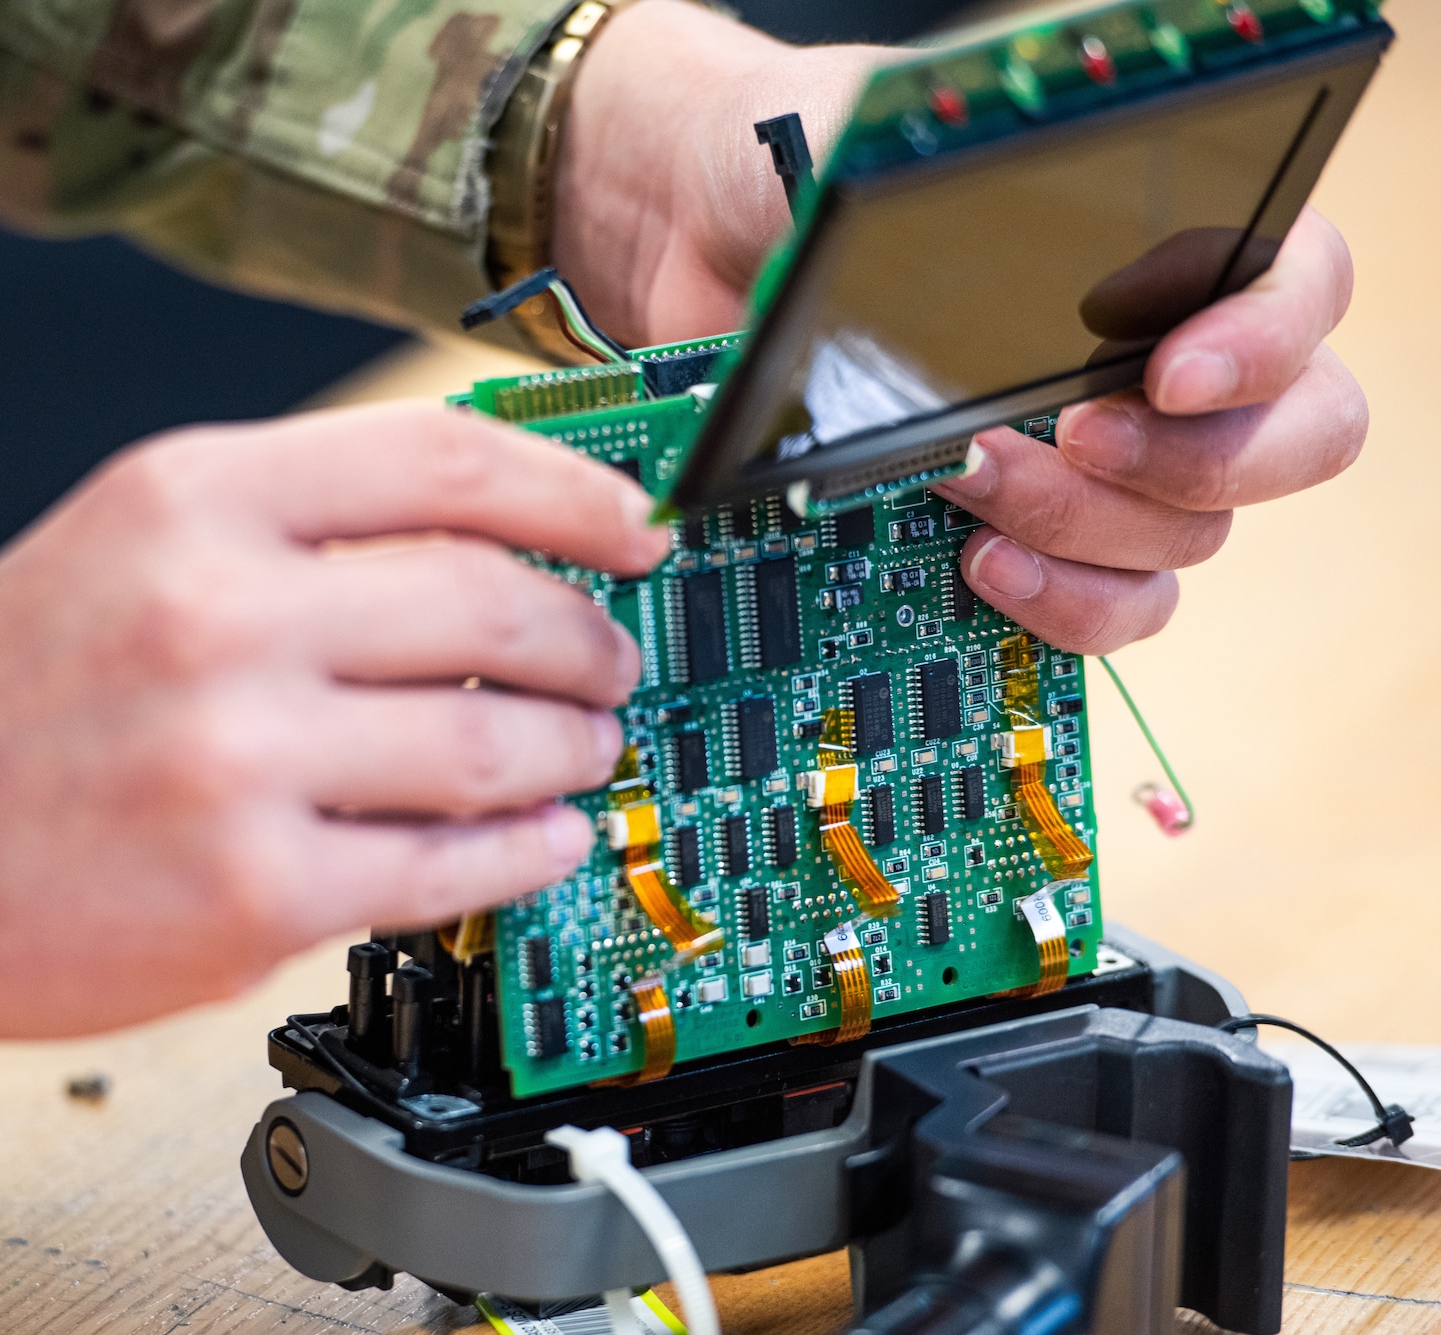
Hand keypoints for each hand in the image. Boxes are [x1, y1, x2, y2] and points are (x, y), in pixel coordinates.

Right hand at [0, 404, 667, 1124]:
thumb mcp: (123, 543)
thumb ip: (294, 525)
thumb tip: (490, 538)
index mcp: (190, 495)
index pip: (450, 460)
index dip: (580, 493)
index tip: (640, 529)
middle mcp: (217, 610)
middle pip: (497, 602)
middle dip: (593, 640)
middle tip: (615, 664)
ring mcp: (235, 758)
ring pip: (495, 742)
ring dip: (576, 748)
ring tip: (585, 753)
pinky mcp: (249, 893)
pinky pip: (452, 863)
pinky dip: (530, 848)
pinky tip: (542, 838)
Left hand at [557, 2, 1366, 653]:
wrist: (698, 246)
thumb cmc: (800, 171)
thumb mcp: (864, 136)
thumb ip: (941, 175)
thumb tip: (968, 239)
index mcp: (1168, 231)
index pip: (1302, 290)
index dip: (1264, 344)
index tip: (1168, 371)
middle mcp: (1167, 353)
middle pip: (1289, 438)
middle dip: (1188, 460)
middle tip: (1065, 438)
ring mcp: (1113, 457)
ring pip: (1191, 537)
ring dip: (1084, 525)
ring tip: (965, 479)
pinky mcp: (1041, 533)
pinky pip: (1117, 607)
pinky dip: (1063, 601)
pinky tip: (980, 561)